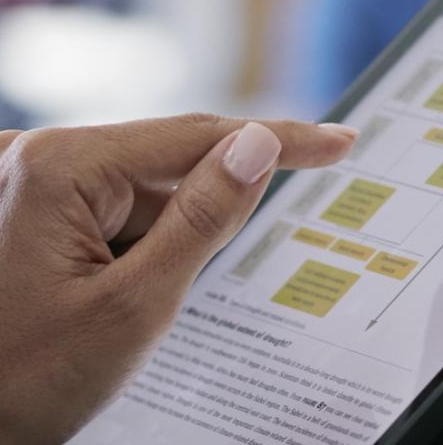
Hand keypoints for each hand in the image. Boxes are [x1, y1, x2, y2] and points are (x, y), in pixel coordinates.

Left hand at [0, 114, 357, 443]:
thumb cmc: (23, 382)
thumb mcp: (135, 305)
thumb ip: (205, 218)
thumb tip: (259, 144)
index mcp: (56, 165)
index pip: (196, 135)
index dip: (278, 139)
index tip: (338, 141)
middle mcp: (33, 156)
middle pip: (166, 164)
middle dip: (201, 217)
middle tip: (198, 273)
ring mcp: (24, 181)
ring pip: (140, 192)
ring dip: (162, 241)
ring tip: (117, 310)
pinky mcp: (25, 206)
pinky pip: (108, 208)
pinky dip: (134, 246)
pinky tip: (107, 296)